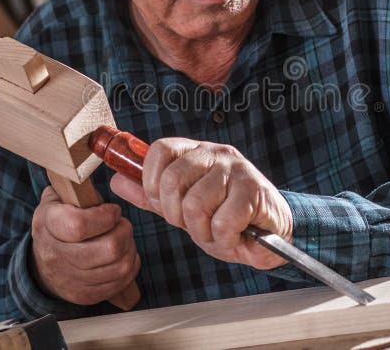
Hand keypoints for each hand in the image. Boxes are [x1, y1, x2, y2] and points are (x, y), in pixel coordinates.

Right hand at [30, 187, 140, 304]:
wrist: (41, 265)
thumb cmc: (55, 225)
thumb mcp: (55, 200)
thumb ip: (71, 184)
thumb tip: (84, 166)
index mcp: (48, 225)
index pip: (79, 225)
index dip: (105, 216)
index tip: (112, 210)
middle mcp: (57, 255)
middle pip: (109, 248)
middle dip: (124, 232)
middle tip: (121, 225)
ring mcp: (71, 279)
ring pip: (119, 266)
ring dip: (129, 249)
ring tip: (123, 239)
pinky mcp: (84, 295)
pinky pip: (120, 282)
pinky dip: (129, 267)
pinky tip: (123, 255)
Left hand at [110, 138, 292, 269]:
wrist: (273, 234)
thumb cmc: (228, 218)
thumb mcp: (183, 208)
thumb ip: (152, 195)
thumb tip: (117, 180)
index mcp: (195, 152)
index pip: (159, 150)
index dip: (152, 182)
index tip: (165, 205)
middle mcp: (215, 153)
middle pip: (172, 180)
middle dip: (177, 215)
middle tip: (196, 224)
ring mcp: (236, 170)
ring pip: (195, 204)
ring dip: (203, 230)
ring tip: (218, 230)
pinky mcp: (254, 191)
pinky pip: (222, 222)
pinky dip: (225, 238)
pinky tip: (236, 235)